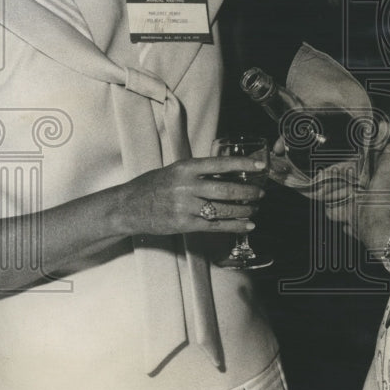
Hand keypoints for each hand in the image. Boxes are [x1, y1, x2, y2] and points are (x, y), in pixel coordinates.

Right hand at [111, 156, 265, 236]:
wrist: (128, 207)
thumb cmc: (153, 186)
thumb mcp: (175, 170)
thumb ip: (199, 171)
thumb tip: (229, 171)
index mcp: (186, 168)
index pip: (221, 163)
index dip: (244, 164)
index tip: (261, 165)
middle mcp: (187, 186)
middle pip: (226, 189)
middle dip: (248, 192)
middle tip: (261, 193)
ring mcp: (185, 207)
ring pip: (223, 209)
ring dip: (244, 210)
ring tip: (255, 209)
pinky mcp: (184, 224)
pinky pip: (215, 226)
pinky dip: (234, 226)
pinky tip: (246, 225)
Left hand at [321, 143, 389, 249]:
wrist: (388, 239)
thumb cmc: (376, 212)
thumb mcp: (380, 184)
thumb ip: (384, 165)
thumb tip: (389, 147)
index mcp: (348, 209)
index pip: (331, 209)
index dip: (329, 206)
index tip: (328, 202)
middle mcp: (353, 224)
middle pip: (343, 223)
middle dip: (345, 218)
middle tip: (352, 210)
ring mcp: (363, 236)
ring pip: (356, 232)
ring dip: (360, 226)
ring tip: (368, 219)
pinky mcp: (377, 244)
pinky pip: (373, 239)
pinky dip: (376, 235)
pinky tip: (382, 230)